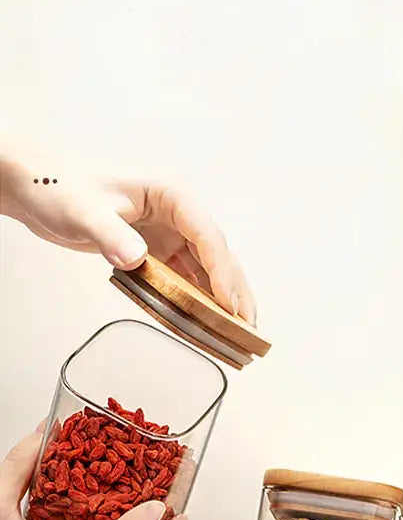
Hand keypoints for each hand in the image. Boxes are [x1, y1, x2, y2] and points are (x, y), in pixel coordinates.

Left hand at [0, 137, 255, 323]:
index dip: (222, 274)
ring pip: (207, 271)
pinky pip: (185, 278)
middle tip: (249, 328)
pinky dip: (198, 300)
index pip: (208, 237)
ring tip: (239, 332)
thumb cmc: (59, 186)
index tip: (231, 306)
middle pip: (218, 256)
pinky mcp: (159, 249)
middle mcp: (179, 214)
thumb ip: (112, 234)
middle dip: (236, 292)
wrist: (36, 187)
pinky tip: (207, 322)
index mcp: (173, 194)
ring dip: (222, 301)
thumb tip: (136, 259)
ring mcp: (171, 232)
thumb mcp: (84, 210)